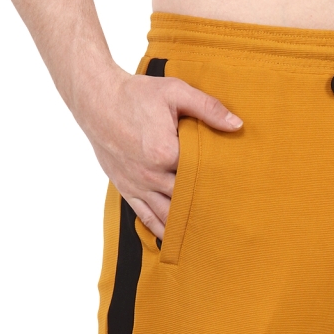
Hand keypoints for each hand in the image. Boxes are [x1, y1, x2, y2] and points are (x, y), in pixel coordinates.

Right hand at [79, 68, 241, 238]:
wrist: (96, 100)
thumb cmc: (136, 94)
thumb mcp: (175, 92)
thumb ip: (208, 108)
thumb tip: (237, 125)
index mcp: (166, 153)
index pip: (200, 174)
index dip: (216, 181)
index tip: (233, 188)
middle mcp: (151, 175)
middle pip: (186, 198)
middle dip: (205, 207)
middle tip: (227, 219)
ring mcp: (138, 185)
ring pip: (167, 214)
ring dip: (184, 226)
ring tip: (205, 238)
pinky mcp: (126, 189)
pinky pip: (146, 216)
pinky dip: (160, 230)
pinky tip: (173, 241)